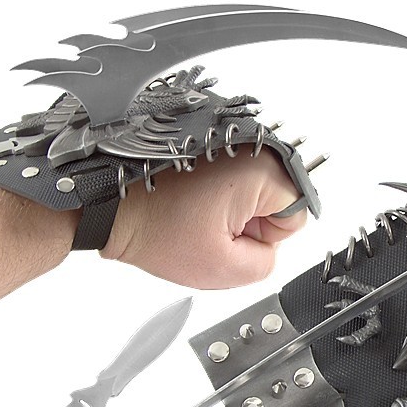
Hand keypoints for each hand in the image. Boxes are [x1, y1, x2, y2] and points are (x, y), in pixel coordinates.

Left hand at [100, 147, 307, 288]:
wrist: (110, 199)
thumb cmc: (153, 226)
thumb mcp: (221, 269)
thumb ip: (265, 265)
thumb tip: (269, 251)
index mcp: (261, 170)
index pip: (295, 215)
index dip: (265, 238)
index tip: (232, 237)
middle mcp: (249, 144)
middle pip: (276, 199)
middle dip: (249, 222)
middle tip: (210, 229)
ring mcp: (227, 137)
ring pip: (252, 189)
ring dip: (231, 208)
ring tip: (195, 214)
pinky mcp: (208, 139)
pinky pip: (230, 176)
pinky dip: (214, 192)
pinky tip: (188, 200)